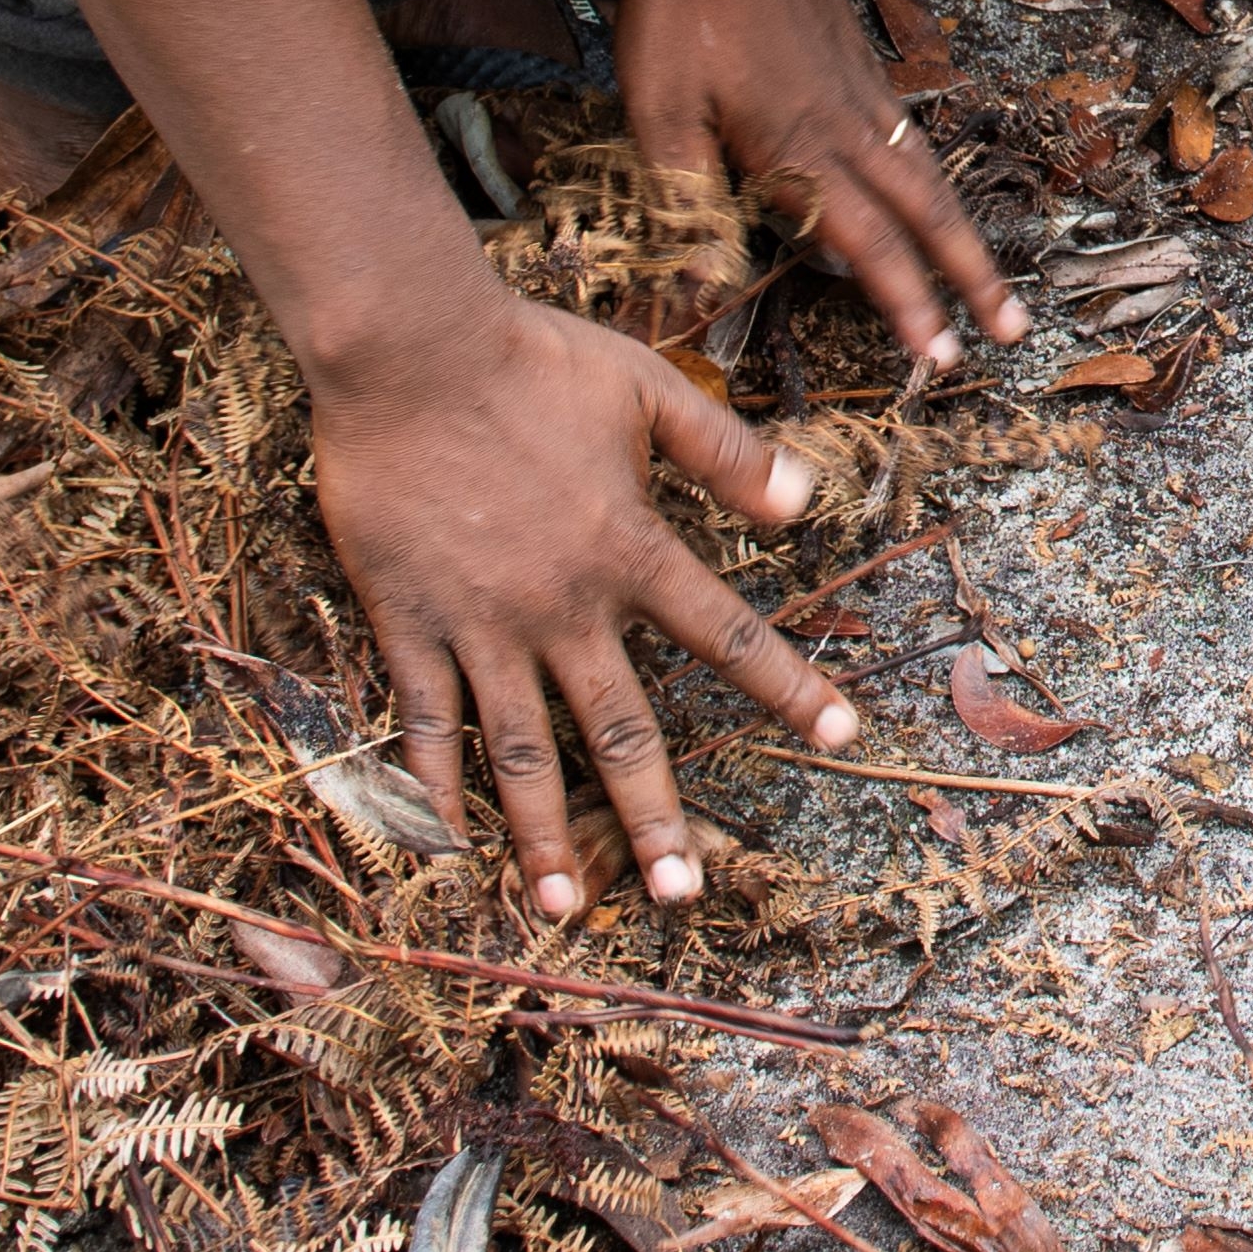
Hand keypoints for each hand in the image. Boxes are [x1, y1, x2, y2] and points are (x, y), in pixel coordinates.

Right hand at [300, 265, 860, 919]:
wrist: (409, 348)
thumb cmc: (532, 359)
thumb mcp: (650, 391)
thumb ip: (728, 453)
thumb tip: (809, 500)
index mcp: (629, 550)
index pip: (726, 636)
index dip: (789, 687)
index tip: (843, 733)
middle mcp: (561, 606)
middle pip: (619, 730)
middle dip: (653, 817)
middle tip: (679, 893)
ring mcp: (481, 621)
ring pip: (520, 749)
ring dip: (542, 833)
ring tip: (563, 904)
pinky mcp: (410, 618)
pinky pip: (428, 714)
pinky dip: (438, 777)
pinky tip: (452, 831)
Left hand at [616, 0, 1020, 376]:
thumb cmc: (686, 10)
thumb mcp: (657, 109)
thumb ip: (682, 199)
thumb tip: (691, 289)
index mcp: (799, 151)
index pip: (867, 244)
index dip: (906, 304)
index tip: (940, 356)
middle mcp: (847, 130)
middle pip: (925, 215)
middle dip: (971, 280)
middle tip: (1012, 331)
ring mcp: (863, 96)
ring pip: (930, 178)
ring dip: (965, 236)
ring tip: (995, 282)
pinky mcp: (862, 68)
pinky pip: (912, 140)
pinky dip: (936, 183)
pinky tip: (936, 196)